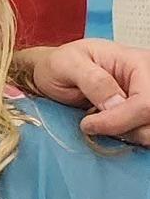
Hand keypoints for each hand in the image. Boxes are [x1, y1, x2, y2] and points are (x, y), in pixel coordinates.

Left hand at [14, 39, 149, 145]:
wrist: (57, 71)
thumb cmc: (62, 63)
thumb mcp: (68, 64)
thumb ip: (93, 81)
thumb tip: (114, 102)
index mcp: (137, 62)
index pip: (145, 102)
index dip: (119, 120)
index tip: (88, 124)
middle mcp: (148, 80)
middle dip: (124, 129)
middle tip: (94, 122)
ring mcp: (146, 97)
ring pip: (149, 131)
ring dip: (126, 134)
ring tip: (101, 121)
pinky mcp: (141, 113)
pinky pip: (143, 134)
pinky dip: (127, 136)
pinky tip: (110, 127)